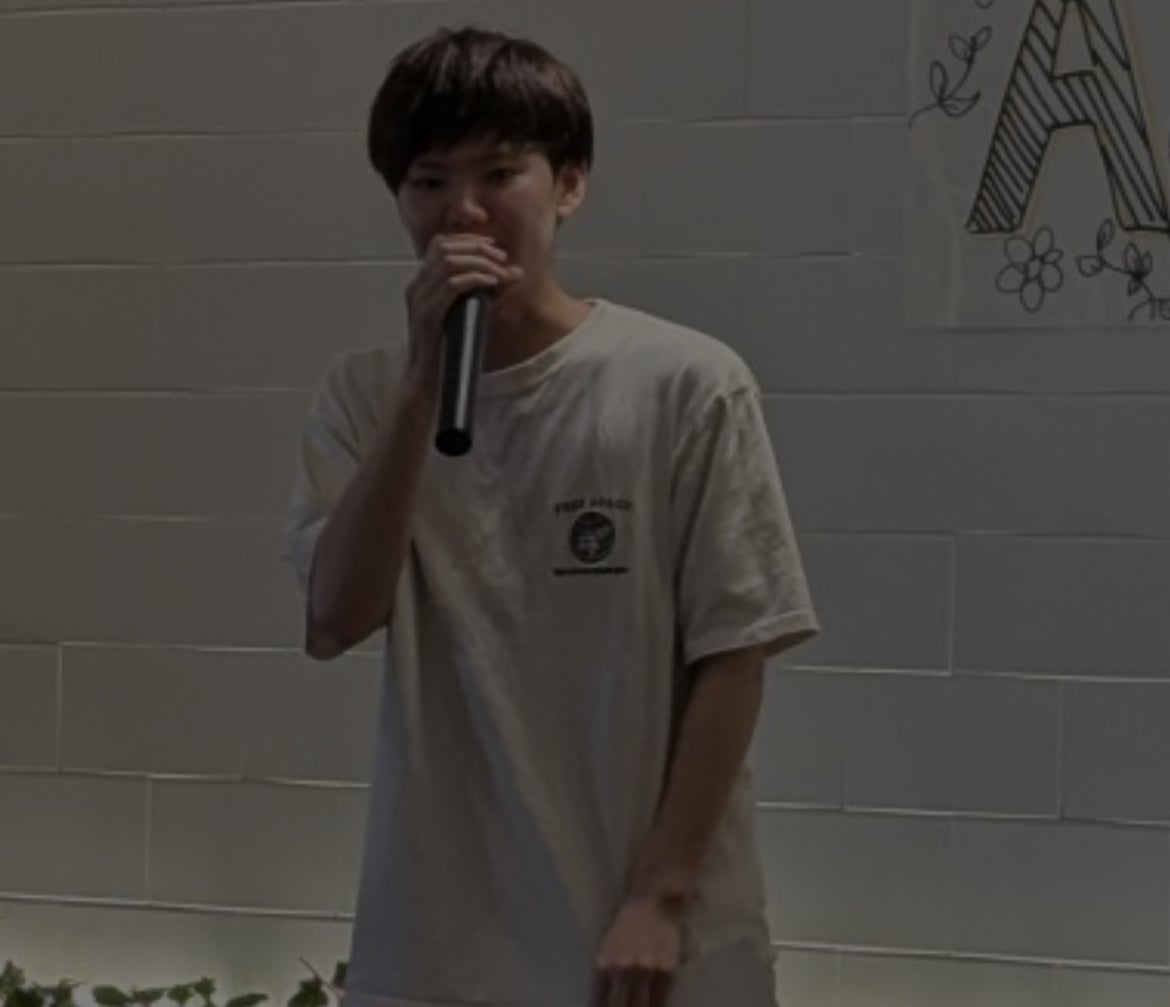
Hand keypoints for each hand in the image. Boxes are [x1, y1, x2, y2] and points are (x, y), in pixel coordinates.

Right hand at [402, 232, 524, 399]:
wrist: (427, 385)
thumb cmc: (448, 353)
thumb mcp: (467, 315)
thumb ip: (484, 293)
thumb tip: (513, 273)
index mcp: (421, 286)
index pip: (439, 245)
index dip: (468, 239)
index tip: (493, 245)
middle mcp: (416, 289)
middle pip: (444, 248)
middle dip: (477, 248)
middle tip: (501, 258)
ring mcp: (419, 302)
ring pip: (448, 262)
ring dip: (480, 262)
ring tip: (499, 271)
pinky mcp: (428, 316)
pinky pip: (452, 286)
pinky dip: (476, 279)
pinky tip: (492, 284)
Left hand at [592, 896, 682, 1006]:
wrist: (654, 901)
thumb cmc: (628, 923)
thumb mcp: (608, 946)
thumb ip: (605, 972)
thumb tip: (601, 1001)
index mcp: (605, 963)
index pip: (600, 1000)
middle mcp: (622, 969)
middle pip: (619, 1005)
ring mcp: (645, 970)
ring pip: (640, 1005)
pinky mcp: (666, 969)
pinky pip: (660, 998)